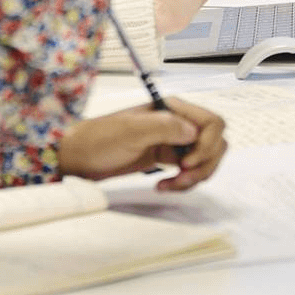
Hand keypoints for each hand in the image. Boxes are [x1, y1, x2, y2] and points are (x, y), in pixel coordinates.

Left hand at [56, 99, 226, 190]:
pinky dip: (183, 183)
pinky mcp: (167, 157)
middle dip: (204, 164)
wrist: (79, 157)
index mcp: (172, 108)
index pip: (213, 123)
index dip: (207, 145)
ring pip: (206, 159)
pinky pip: (191, 171)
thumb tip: (193, 131)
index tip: (186, 161)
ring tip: (170, 184)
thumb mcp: (130, 131)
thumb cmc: (97, 139)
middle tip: (181, 176)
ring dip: (195, 177)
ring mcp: (173, 141)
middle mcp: (176, 122)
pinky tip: (163, 185)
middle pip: (215, 143)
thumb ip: (164, 126)